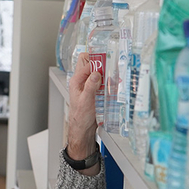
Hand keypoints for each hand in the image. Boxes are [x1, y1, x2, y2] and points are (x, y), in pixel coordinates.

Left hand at [67, 53, 101, 174]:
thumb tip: (95, 73)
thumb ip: (90, 86)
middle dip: (99, 60)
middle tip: (110, 62)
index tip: (107, 59)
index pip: (86, 63)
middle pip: (89, 63)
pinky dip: (106, 78)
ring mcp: (87, 85)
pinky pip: (100, 79)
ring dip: (103, 69)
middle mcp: (81, 81)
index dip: (96, 60)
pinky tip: (112, 81)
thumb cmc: (81, 117)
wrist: (83, 129)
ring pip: (95, 70)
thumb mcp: (86, 101)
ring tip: (113, 71)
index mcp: (76, 81)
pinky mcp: (93, 90)